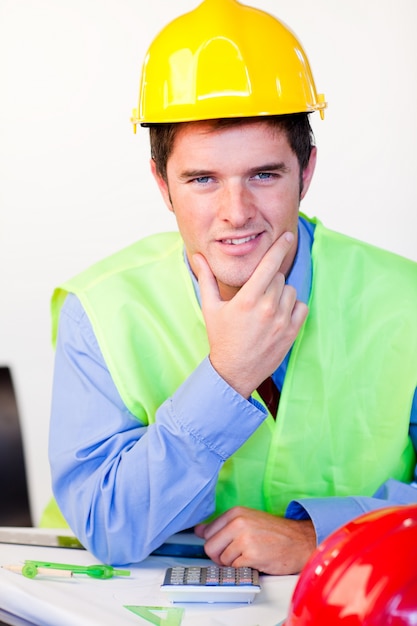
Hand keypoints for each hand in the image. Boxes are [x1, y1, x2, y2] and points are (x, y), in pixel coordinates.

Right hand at [193, 232, 307, 397]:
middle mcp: (267, 308)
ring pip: (290, 291)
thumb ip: (206, 279)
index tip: (287, 235)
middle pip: (278, 277)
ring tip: (265, 309)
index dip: (279, 247)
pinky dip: (293, 307)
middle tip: (256, 296)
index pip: (269, 265)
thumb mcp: (211, 308)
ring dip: (281, 294)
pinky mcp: (292, 332)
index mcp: (247, 299)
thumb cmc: (221, 338)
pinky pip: (301, 306)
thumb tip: (198, 256)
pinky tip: (278, 316)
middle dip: (269, 281)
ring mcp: (281, 321)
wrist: (235, 372)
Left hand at [194, 506, 315, 574]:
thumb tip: (198, 530)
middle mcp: (238, 523)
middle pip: (210, 547)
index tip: (224, 546)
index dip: (215, 543)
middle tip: (236, 555)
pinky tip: (256, 561)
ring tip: (250, 555)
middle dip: (220, 556)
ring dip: (234, 563)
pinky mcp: (252, 555)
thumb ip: (222, 525)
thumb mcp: (247, 520)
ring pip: (222, 560)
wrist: (300, 541)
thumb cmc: (275, 533)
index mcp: (235, 512)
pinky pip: (235, 568)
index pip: (207, 532)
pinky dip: (244, 569)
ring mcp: (244, 539)